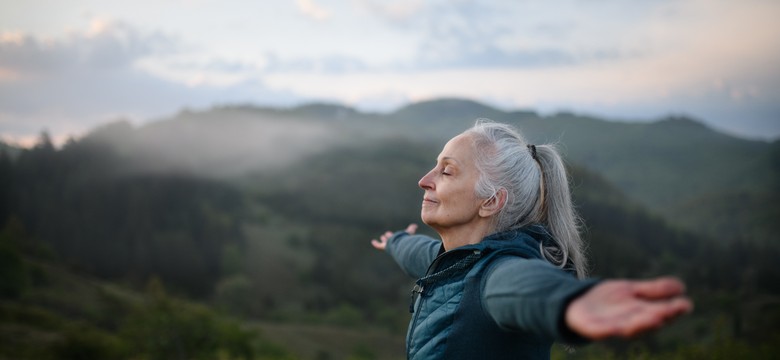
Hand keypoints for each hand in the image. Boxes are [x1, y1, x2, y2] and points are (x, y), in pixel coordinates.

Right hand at [370, 223, 417, 250]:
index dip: (395, 234)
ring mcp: (389, 245)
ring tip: (382, 237)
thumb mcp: (409, 233)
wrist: (402, 246)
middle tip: (387, 235)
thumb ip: (411, 229)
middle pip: (391, 239)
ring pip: (386, 242)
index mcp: (399, 240)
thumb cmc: (406, 240)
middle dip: (389, 237)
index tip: (394, 232)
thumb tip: (415, 226)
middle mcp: (394, 243)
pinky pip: (379, 246)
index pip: (397, 237)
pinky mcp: (384, 247)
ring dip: (384, 239)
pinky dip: (376, 244)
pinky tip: (373, 242)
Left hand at [565, 277, 692, 339]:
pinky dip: (608, 331)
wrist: (576, 302)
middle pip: (646, 321)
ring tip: (655, 317)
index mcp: (640, 313)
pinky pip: (601, 331)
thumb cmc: (608, 300)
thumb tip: (681, 286)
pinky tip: (616, 328)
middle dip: (659, 317)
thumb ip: (653, 290)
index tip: (686, 304)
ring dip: (640, 325)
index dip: (673, 310)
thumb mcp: (631, 290)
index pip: (660, 312)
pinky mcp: (592, 329)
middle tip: (671, 311)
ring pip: (627, 328)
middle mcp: (629, 323)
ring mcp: (610, 327)